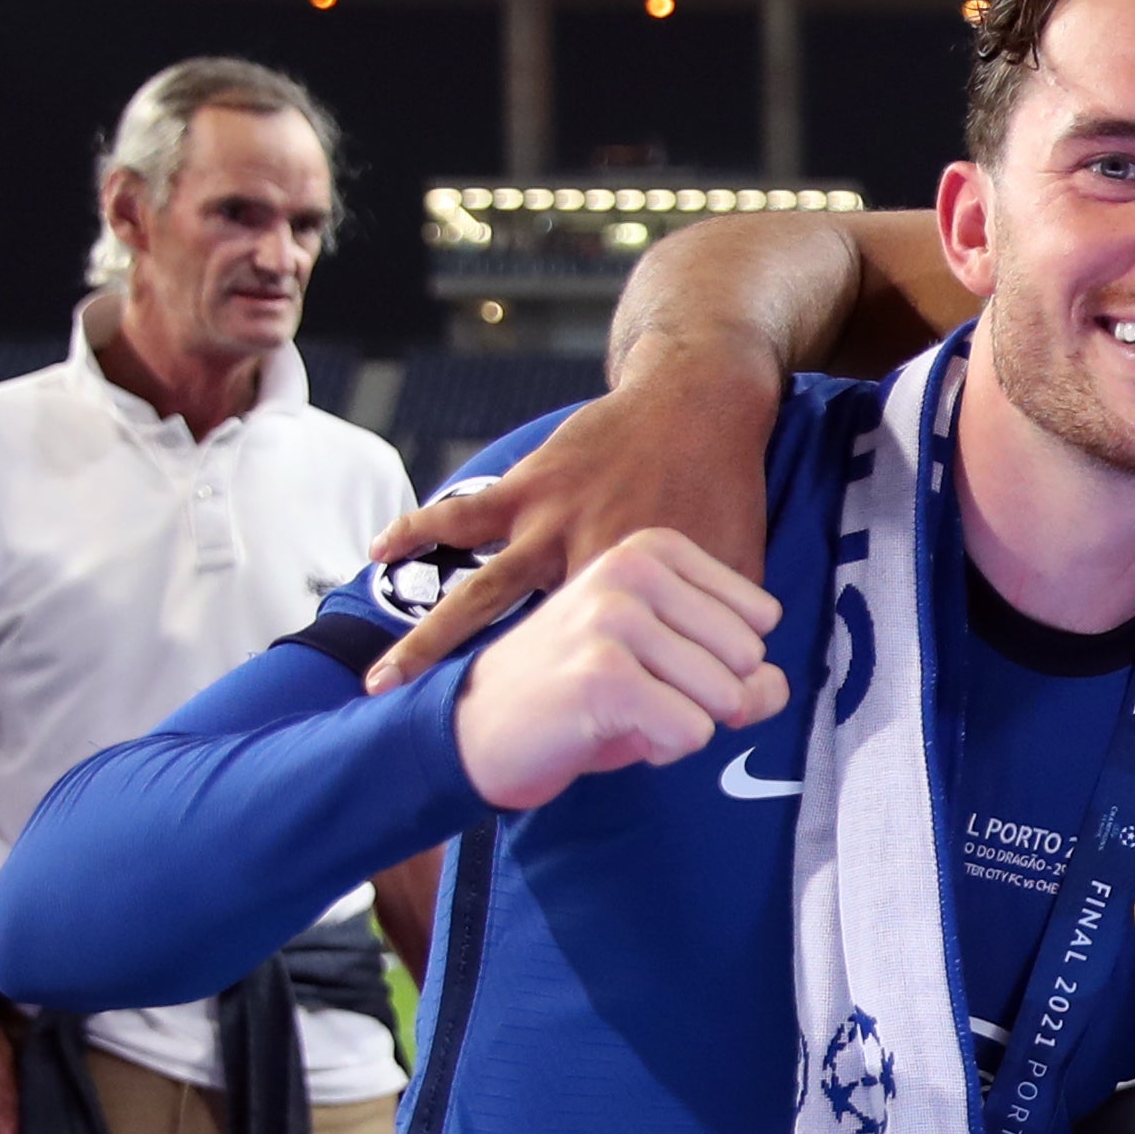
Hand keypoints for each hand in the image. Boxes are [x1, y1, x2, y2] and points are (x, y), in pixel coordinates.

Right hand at [360, 329, 781, 689]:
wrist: (697, 404)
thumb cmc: (723, 495)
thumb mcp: (745, 573)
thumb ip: (742, 638)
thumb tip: (756, 695)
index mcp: (653, 594)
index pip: (642, 676)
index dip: (653, 702)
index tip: (641, 711)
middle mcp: (591, 563)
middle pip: (532, 653)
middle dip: (505, 702)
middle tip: (501, 729)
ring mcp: (549, 526)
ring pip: (479, 599)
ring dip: (429, 643)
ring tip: (380, 686)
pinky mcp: (522, 490)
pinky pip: (459, 515)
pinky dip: (415, 531)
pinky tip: (378, 553)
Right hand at [449, 532, 790, 812]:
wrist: (477, 725)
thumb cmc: (582, 689)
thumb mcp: (669, 664)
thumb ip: (742, 671)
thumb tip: (772, 687)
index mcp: (652, 550)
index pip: (761, 617)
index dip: (722, 660)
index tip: (660, 659)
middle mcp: (632, 570)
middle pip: (749, 658)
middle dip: (707, 696)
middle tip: (639, 690)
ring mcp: (614, 619)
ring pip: (727, 696)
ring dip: (684, 724)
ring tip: (622, 709)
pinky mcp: (604, 675)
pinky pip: (695, 731)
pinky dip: (664, 748)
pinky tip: (611, 730)